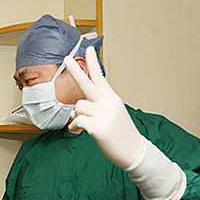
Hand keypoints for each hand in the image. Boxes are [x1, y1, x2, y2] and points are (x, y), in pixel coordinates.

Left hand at [64, 46, 143, 169]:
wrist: (134, 151)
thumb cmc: (120, 132)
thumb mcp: (112, 112)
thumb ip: (96, 105)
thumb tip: (77, 109)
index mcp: (111, 97)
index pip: (100, 76)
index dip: (93, 62)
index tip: (88, 48)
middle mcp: (107, 102)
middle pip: (87, 83)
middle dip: (75, 70)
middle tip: (65, 58)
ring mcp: (103, 114)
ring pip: (77, 107)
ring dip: (76, 116)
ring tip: (86, 124)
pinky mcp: (98, 127)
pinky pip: (77, 121)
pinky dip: (75, 127)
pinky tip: (83, 132)